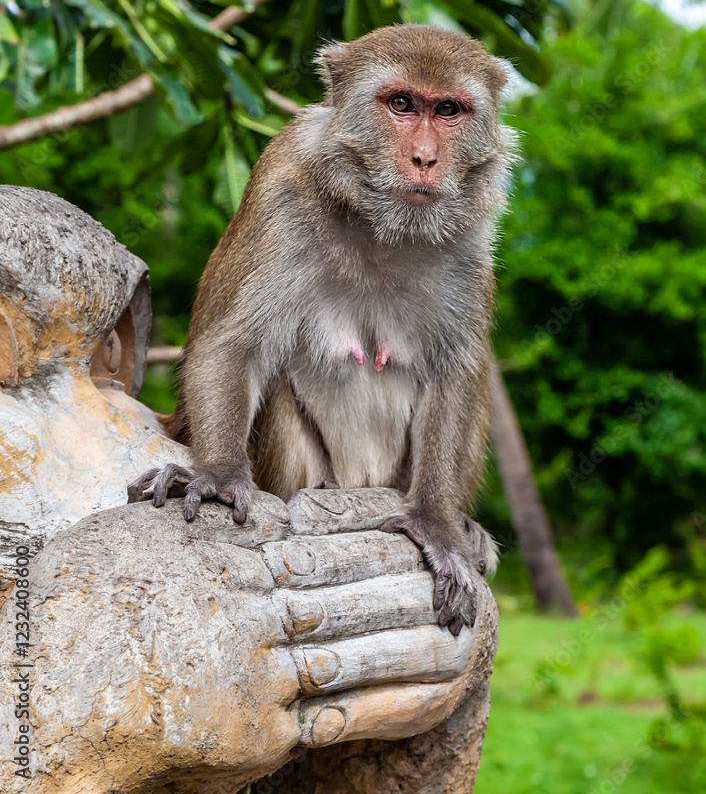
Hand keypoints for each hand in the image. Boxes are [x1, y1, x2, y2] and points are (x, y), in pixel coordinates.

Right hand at [0, 488, 495, 793]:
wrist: (51, 690)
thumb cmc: (87, 604)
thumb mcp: (139, 538)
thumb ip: (202, 524)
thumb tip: (244, 513)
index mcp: (226, 554)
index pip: (316, 531)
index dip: (370, 525)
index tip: (409, 517)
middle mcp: (250, 603)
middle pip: (347, 580)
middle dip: (404, 571)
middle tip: (454, 563)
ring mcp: (261, 666)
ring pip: (361, 640)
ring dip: (419, 630)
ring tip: (468, 621)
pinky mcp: (263, 728)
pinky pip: (351, 709)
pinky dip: (404, 695)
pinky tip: (446, 680)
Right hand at [127, 463, 251, 522]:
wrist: (229, 468)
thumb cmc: (235, 484)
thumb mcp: (244, 493)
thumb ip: (242, 505)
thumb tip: (239, 519)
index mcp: (206, 481)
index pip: (195, 488)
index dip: (191, 501)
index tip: (188, 518)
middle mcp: (188, 476)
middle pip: (170, 471)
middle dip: (161, 487)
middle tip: (157, 507)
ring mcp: (178, 477)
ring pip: (157, 471)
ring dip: (144, 483)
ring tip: (132, 502)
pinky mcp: (170, 481)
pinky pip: (149, 477)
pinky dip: (138, 484)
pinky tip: (129, 500)